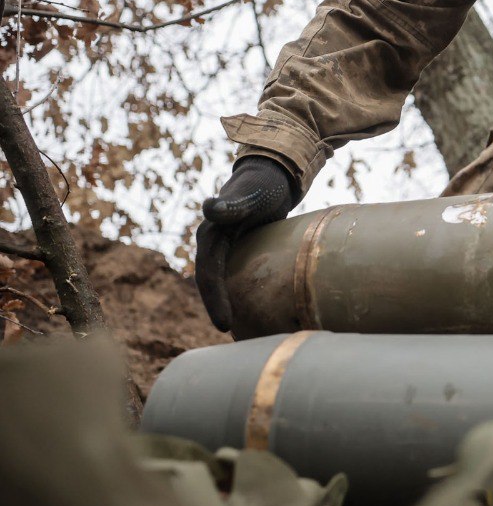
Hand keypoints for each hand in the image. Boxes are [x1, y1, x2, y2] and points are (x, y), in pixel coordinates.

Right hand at [195, 156, 298, 331]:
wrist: (271, 172)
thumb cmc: (263, 182)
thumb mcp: (251, 193)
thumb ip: (232, 203)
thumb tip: (208, 208)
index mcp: (211, 233)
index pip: (208, 273)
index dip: (214, 298)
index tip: (224, 324)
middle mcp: (213, 241)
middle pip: (211, 281)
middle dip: (218, 307)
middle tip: (230, 332)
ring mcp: (225, 244)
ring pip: (222, 278)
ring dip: (226, 300)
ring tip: (239, 327)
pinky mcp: (239, 246)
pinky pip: (235, 272)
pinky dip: (239, 289)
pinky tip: (252, 305)